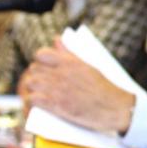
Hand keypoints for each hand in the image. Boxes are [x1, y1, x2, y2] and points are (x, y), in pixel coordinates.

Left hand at [21, 40, 135, 133]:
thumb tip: (56, 39)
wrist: (115, 108)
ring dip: (33, 89)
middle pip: (34, 70)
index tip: (45, 69)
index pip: (41, 54)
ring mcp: (57, 89)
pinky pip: (33, 99)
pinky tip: (39, 105)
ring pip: (31, 83)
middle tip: (43, 84)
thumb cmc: (104, 88)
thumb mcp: (88, 65)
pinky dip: (33, 102)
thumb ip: (69, 52)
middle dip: (37, 76)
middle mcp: (62, 73)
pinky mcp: (56, 105)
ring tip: (40, 94)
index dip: (41, 62)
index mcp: (70, 62)